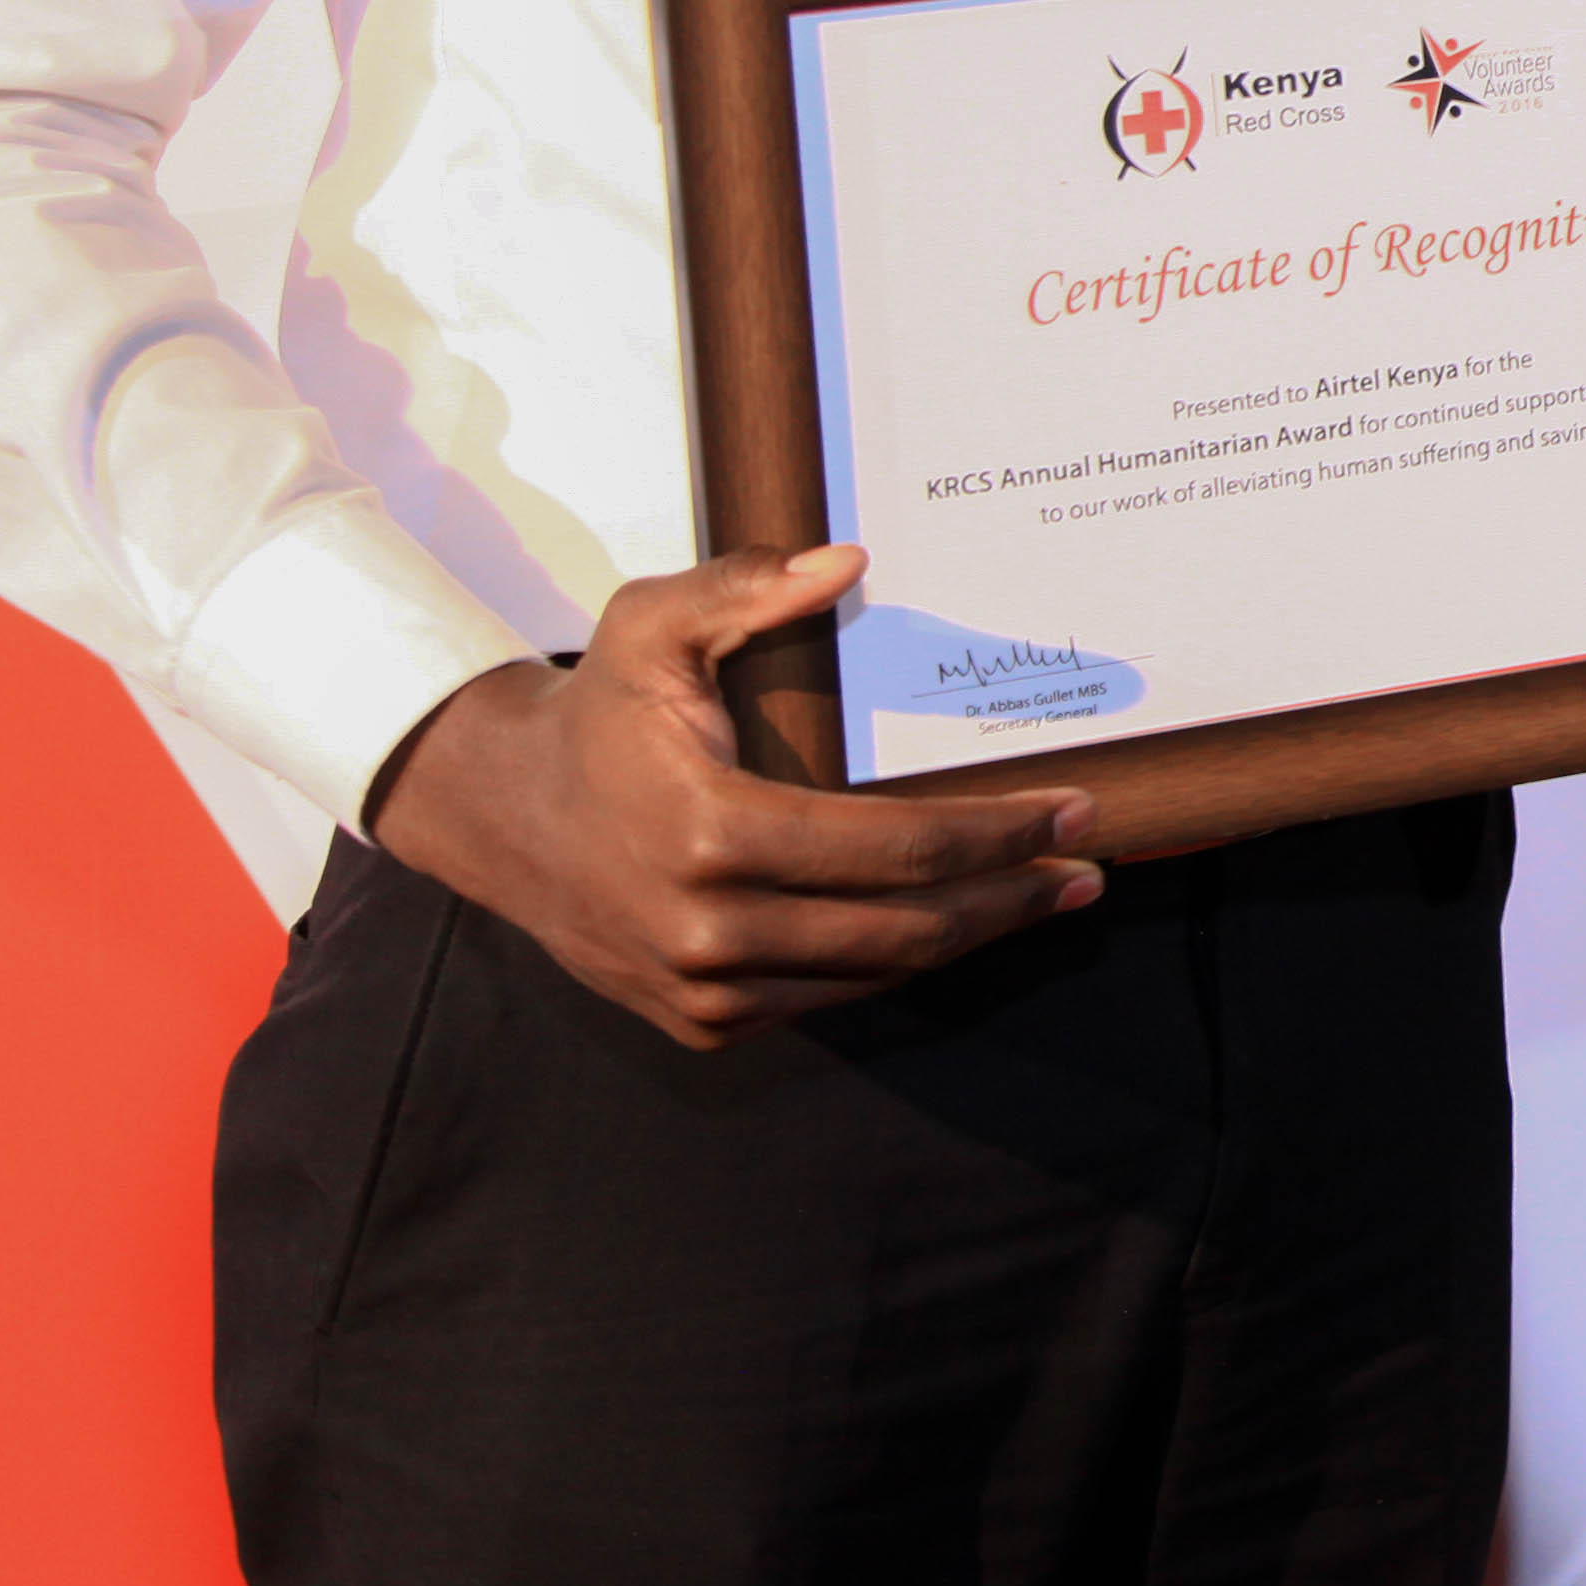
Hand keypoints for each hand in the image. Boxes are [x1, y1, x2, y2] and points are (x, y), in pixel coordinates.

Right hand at [363, 546, 1099, 1049]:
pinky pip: (827, 997)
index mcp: (713, 833)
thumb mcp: (651, 624)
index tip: (1071, 811)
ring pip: (875, 974)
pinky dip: (896, 964)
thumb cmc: (595, 713)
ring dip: (971, 937)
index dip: (998, 835)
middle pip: (906, 927)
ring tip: (1045, 897)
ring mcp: (704, 988)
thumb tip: (848, 562)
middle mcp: (711, 928)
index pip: (899, 849)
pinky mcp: (699, 1022)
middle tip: (1084, 867)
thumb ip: (745, 587)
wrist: (501, 815)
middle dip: (1011, 897)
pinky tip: (952, 924)